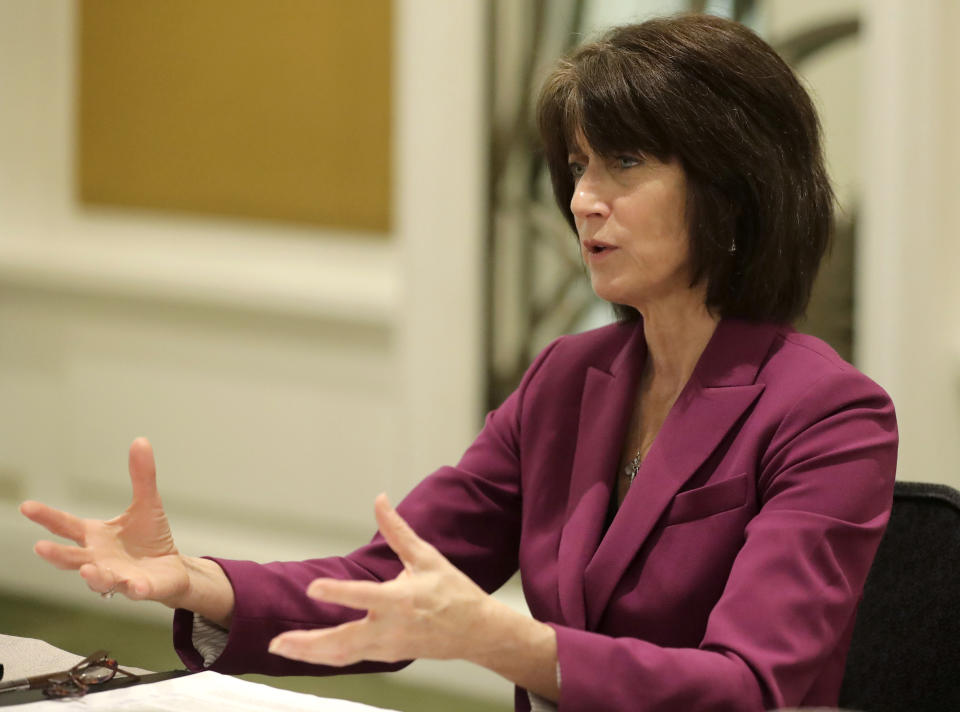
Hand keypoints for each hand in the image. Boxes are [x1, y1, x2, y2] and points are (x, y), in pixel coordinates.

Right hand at [20, 437, 189, 605]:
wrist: (172, 568)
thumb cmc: (151, 538)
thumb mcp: (147, 504)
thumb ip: (142, 476)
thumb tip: (140, 441)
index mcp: (95, 536)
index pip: (66, 526)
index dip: (46, 517)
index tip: (26, 506)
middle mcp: (98, 558)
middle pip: (72, 558)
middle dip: (57, 554)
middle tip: (41, 547)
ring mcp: (116, 576)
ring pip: (98, 578)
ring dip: (93, 575)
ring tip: (87, 569)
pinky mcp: (139, 589)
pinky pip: (134, 590)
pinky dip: (134, 589)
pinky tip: (136, 586)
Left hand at [268, 494, 492, 665]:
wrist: (476, 631)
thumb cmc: (452, 592)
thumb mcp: (426, 556)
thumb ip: (397, 530)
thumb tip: (379, 499)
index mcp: (401, 600)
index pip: (364, 597)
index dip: (337, 593)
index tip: (312, 588)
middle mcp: (391, 628)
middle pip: (343, 641)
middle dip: (309, 643)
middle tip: (278, 641)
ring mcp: (388, 647)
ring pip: (343, 656)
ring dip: (310, 654)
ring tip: (280, 647)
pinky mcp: (386, 656)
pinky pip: (351, 659)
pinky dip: (327, 657)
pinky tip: (306, 652)